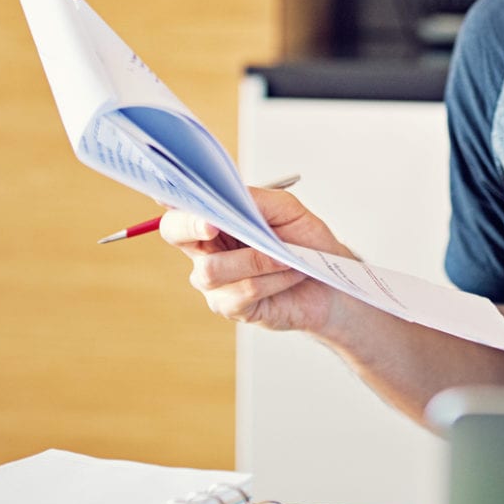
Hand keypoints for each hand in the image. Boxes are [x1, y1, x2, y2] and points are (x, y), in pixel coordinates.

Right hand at [159, 187, 351, 333]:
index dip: (176, 200)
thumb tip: (232, 196)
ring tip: (286, 256)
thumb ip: (255, 200)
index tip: (190, 198)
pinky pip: (244, 290)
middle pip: (174, 233)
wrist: (329, 283)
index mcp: (213, 221)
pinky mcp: (231, 307)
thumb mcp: (286, 209)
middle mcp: (206, 249)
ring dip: (256, 259)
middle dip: (191, 226)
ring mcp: (214, 282)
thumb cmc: (305, 243)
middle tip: (213, 226)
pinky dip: (273, 279)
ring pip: (212, 269)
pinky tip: (291, 274)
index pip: (179, 206)